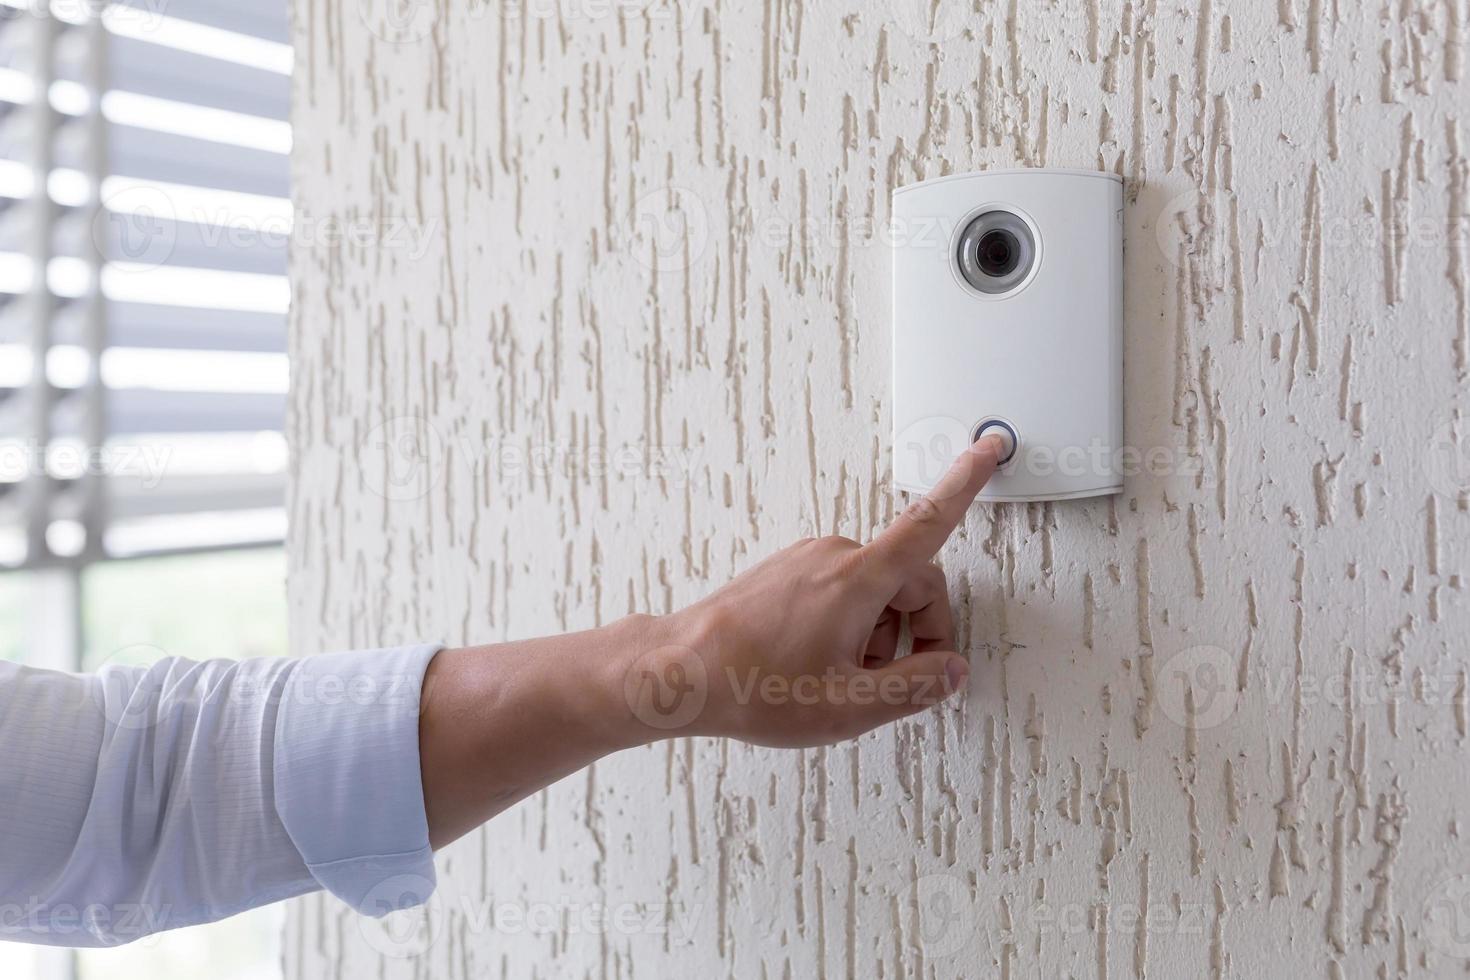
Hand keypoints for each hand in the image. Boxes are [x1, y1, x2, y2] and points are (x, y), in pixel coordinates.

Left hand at [420, 434, 1003, 846]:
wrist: (679, 673)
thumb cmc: (755, 687)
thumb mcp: (851, 706)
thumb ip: (915, 688)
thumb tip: (949, 671)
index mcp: (859, 578)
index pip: (930, 521)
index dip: (967, 483)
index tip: (989, 447)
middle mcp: (834, 556)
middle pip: (910, 577)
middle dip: (918, 629)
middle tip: (894, 680)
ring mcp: (805, 560)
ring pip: (874, 588)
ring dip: (880, 631)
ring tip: (843, 678)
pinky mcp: (785, 571)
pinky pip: (840, 588)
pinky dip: (849, 623)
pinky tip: (818, 663)